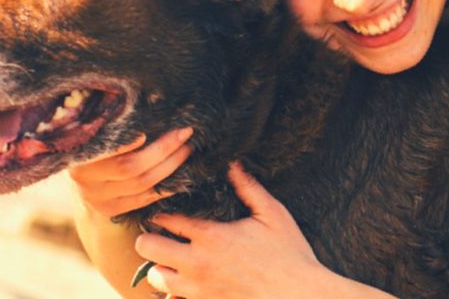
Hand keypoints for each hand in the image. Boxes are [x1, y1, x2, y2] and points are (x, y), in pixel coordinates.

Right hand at [68, 127, 193, 217]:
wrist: (80, 176)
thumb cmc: (93, 144)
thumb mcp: (95, 132)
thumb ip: (112, 125)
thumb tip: (147, 106)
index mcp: (79, 157)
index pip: (107, 150)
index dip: (126, 143)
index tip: (145, 132)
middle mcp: (86, 182)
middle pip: (131, 167)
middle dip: (163, 149)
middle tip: (184, 132)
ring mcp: (98, 200)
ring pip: (143, 184)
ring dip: (170, 166)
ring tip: (186, 149)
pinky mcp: (112, 211)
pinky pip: (145, 199)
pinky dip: (166, 186)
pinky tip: (180, 174)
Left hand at [136, 162, 326, 298]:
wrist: (300, 297)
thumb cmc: (289, 254)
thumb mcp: (272, 214)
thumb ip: (248, 187)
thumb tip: (233, 163)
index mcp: (212, 236)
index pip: (166, 219)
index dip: (161, 211)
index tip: (166, 208)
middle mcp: (198, 263)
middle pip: (148, 246)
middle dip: (151, 237)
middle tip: (163, 233)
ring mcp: (198, 289)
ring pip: (155, 277)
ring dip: (160, 266)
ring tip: (174, 258)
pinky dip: (173, 292)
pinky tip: (188, 281)